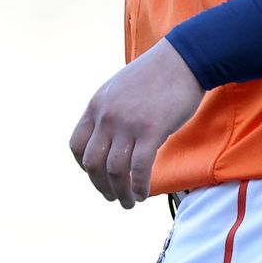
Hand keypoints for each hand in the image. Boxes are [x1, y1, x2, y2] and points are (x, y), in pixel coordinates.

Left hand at [68, 38, 203, 208]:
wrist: (184, 60)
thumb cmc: (157, 75)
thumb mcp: (120, 89)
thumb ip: (109, 111)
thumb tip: (109, 137)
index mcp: (97, 106)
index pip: (77, 145)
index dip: (84, 166)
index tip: (97, 176)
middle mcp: (107, 116)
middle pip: (92, 164)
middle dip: (100, 186)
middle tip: (112, 197)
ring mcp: (128, 124)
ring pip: (114, 171)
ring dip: (120, 193)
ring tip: (128, 203)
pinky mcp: (152, 130)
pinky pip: (139, 168)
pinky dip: (138, 186)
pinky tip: (142, 194)